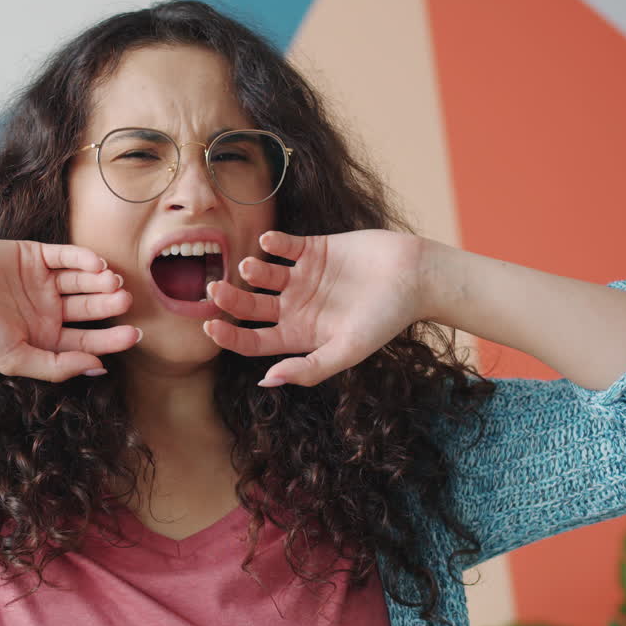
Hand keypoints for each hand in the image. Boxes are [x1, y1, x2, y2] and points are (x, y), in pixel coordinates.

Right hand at [0, 238, 139, 381]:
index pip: (86, 340)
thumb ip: (54, 366)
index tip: (134, 336)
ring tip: (113, 283)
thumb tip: (97, 368)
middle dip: (109, 306)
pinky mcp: (33, 254)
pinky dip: (82, 259)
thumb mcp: (12, 358)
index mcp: (44, 338)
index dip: (111, 339)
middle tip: (126, 302)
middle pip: (89, 308)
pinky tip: (96, 265)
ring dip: (100, 282)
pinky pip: (64, 256)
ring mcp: (42, 281)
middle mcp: (47, 310)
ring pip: (81, 281)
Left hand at [202, 229, 429, 386]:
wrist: (415, 276)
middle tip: (214, 290)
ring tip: (252, 267)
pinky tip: (268, 243)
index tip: (210, 327)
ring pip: (263, 275)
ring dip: (252, 270)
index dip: (229, 337)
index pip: (253, 340)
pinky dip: (272, 243)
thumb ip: (309, 369)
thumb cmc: (386, 319)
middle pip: (251, 306)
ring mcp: (302, 278)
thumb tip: (267, 382)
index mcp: (299, 336)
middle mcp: (295, 307)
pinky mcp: (313, 249)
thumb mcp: (348, 350)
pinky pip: (283, 246)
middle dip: (230, 300)